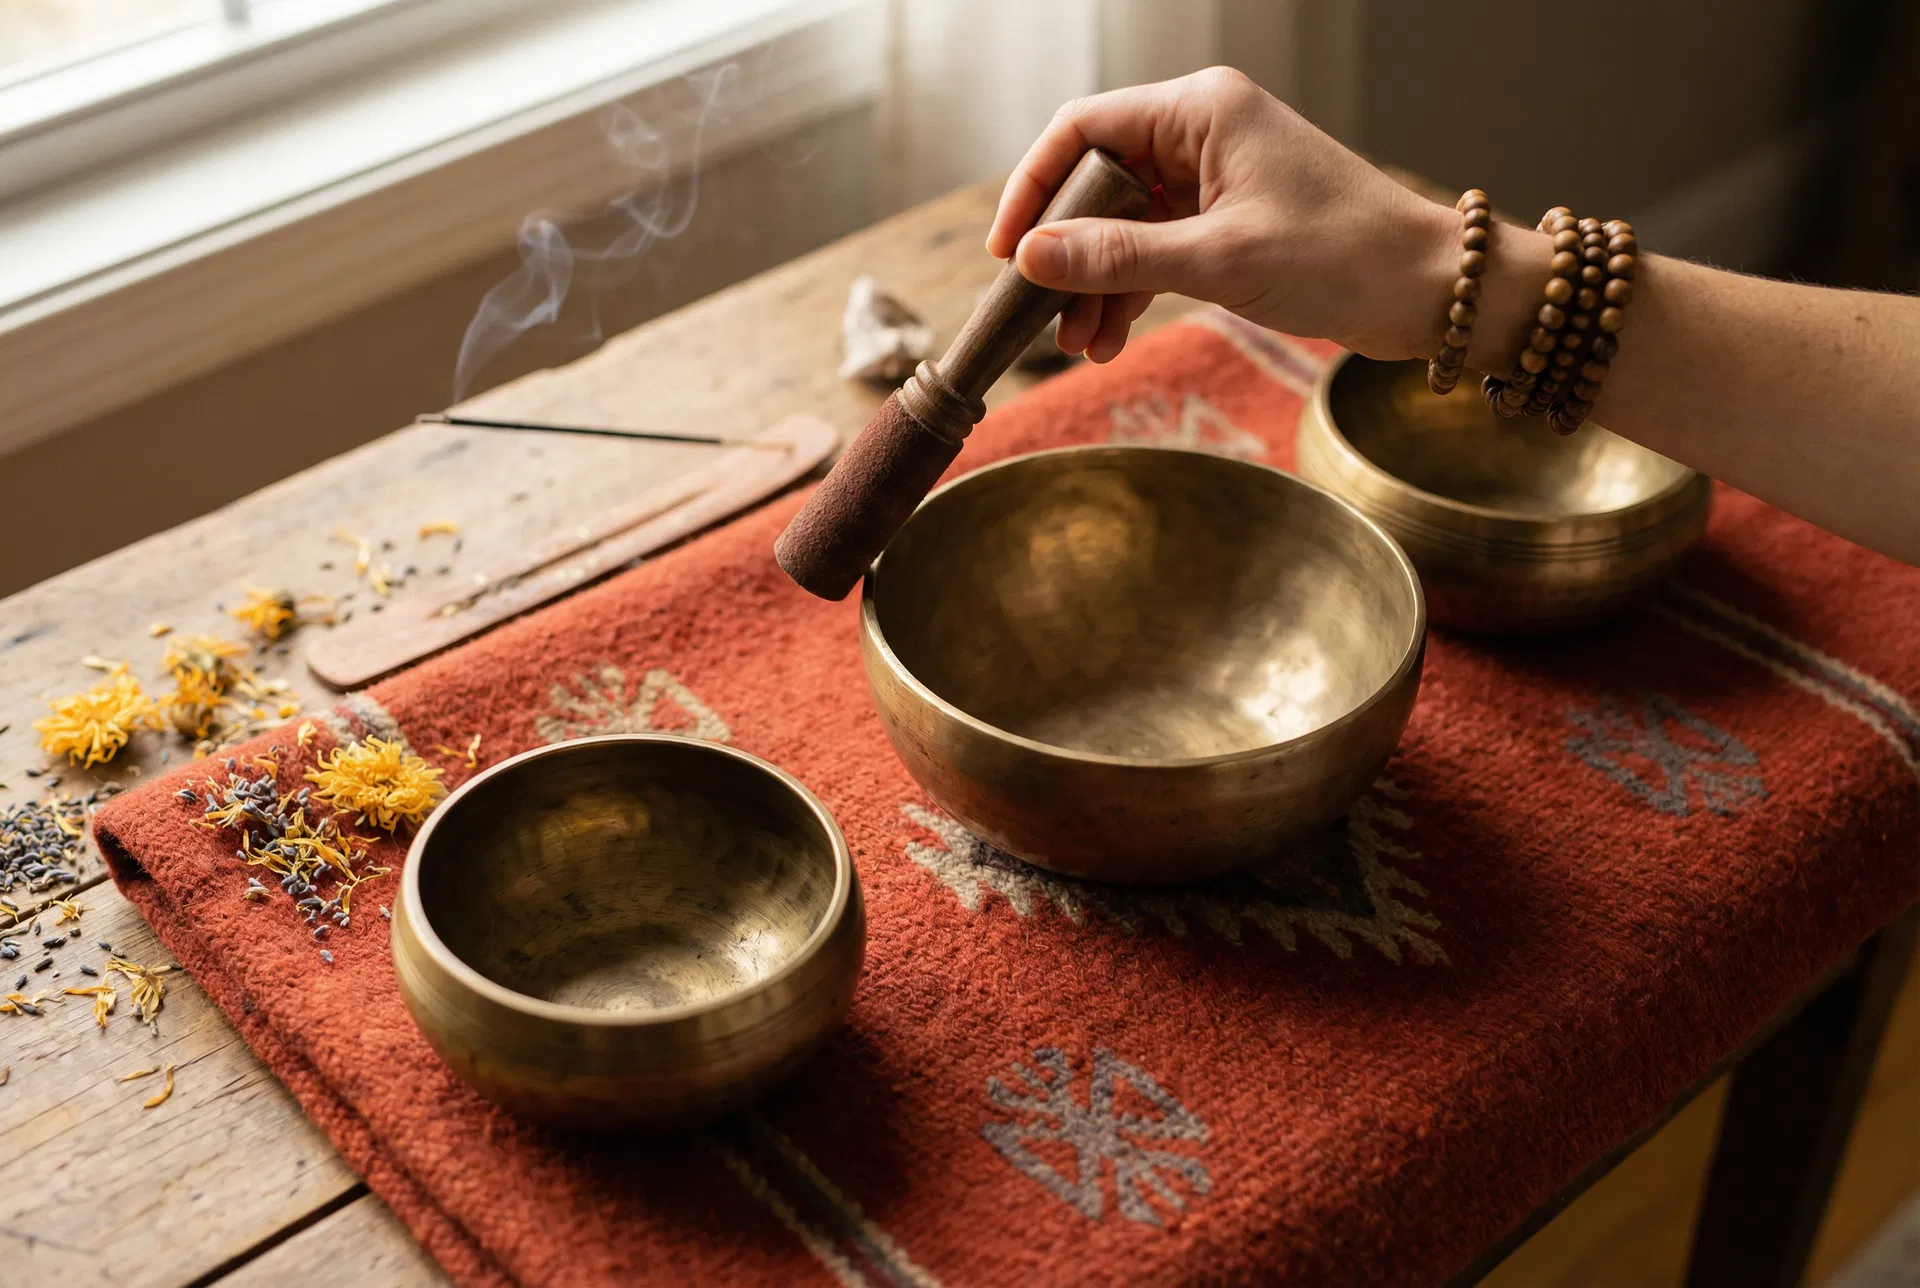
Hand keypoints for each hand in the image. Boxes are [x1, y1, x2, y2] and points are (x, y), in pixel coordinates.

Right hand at [988, 67, 1459, 363]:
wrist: (1426, 291)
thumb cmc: (1343, 256)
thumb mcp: (1219, 260)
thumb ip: (1119, 258)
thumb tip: (1032, 257)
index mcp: (1200, 111)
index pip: (1082, 130)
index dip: (1034, 189)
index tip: (1007, 251)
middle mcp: (1201, 132)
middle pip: (1095, 182)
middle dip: (1066, 254)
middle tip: (1040, 313)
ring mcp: (1213, 178)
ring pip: (1121, 225)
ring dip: (1094, 285)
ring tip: (1078, 345)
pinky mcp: (1226, 221)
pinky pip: (1153, 251)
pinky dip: (1128, 293)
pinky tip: (1109, 339)